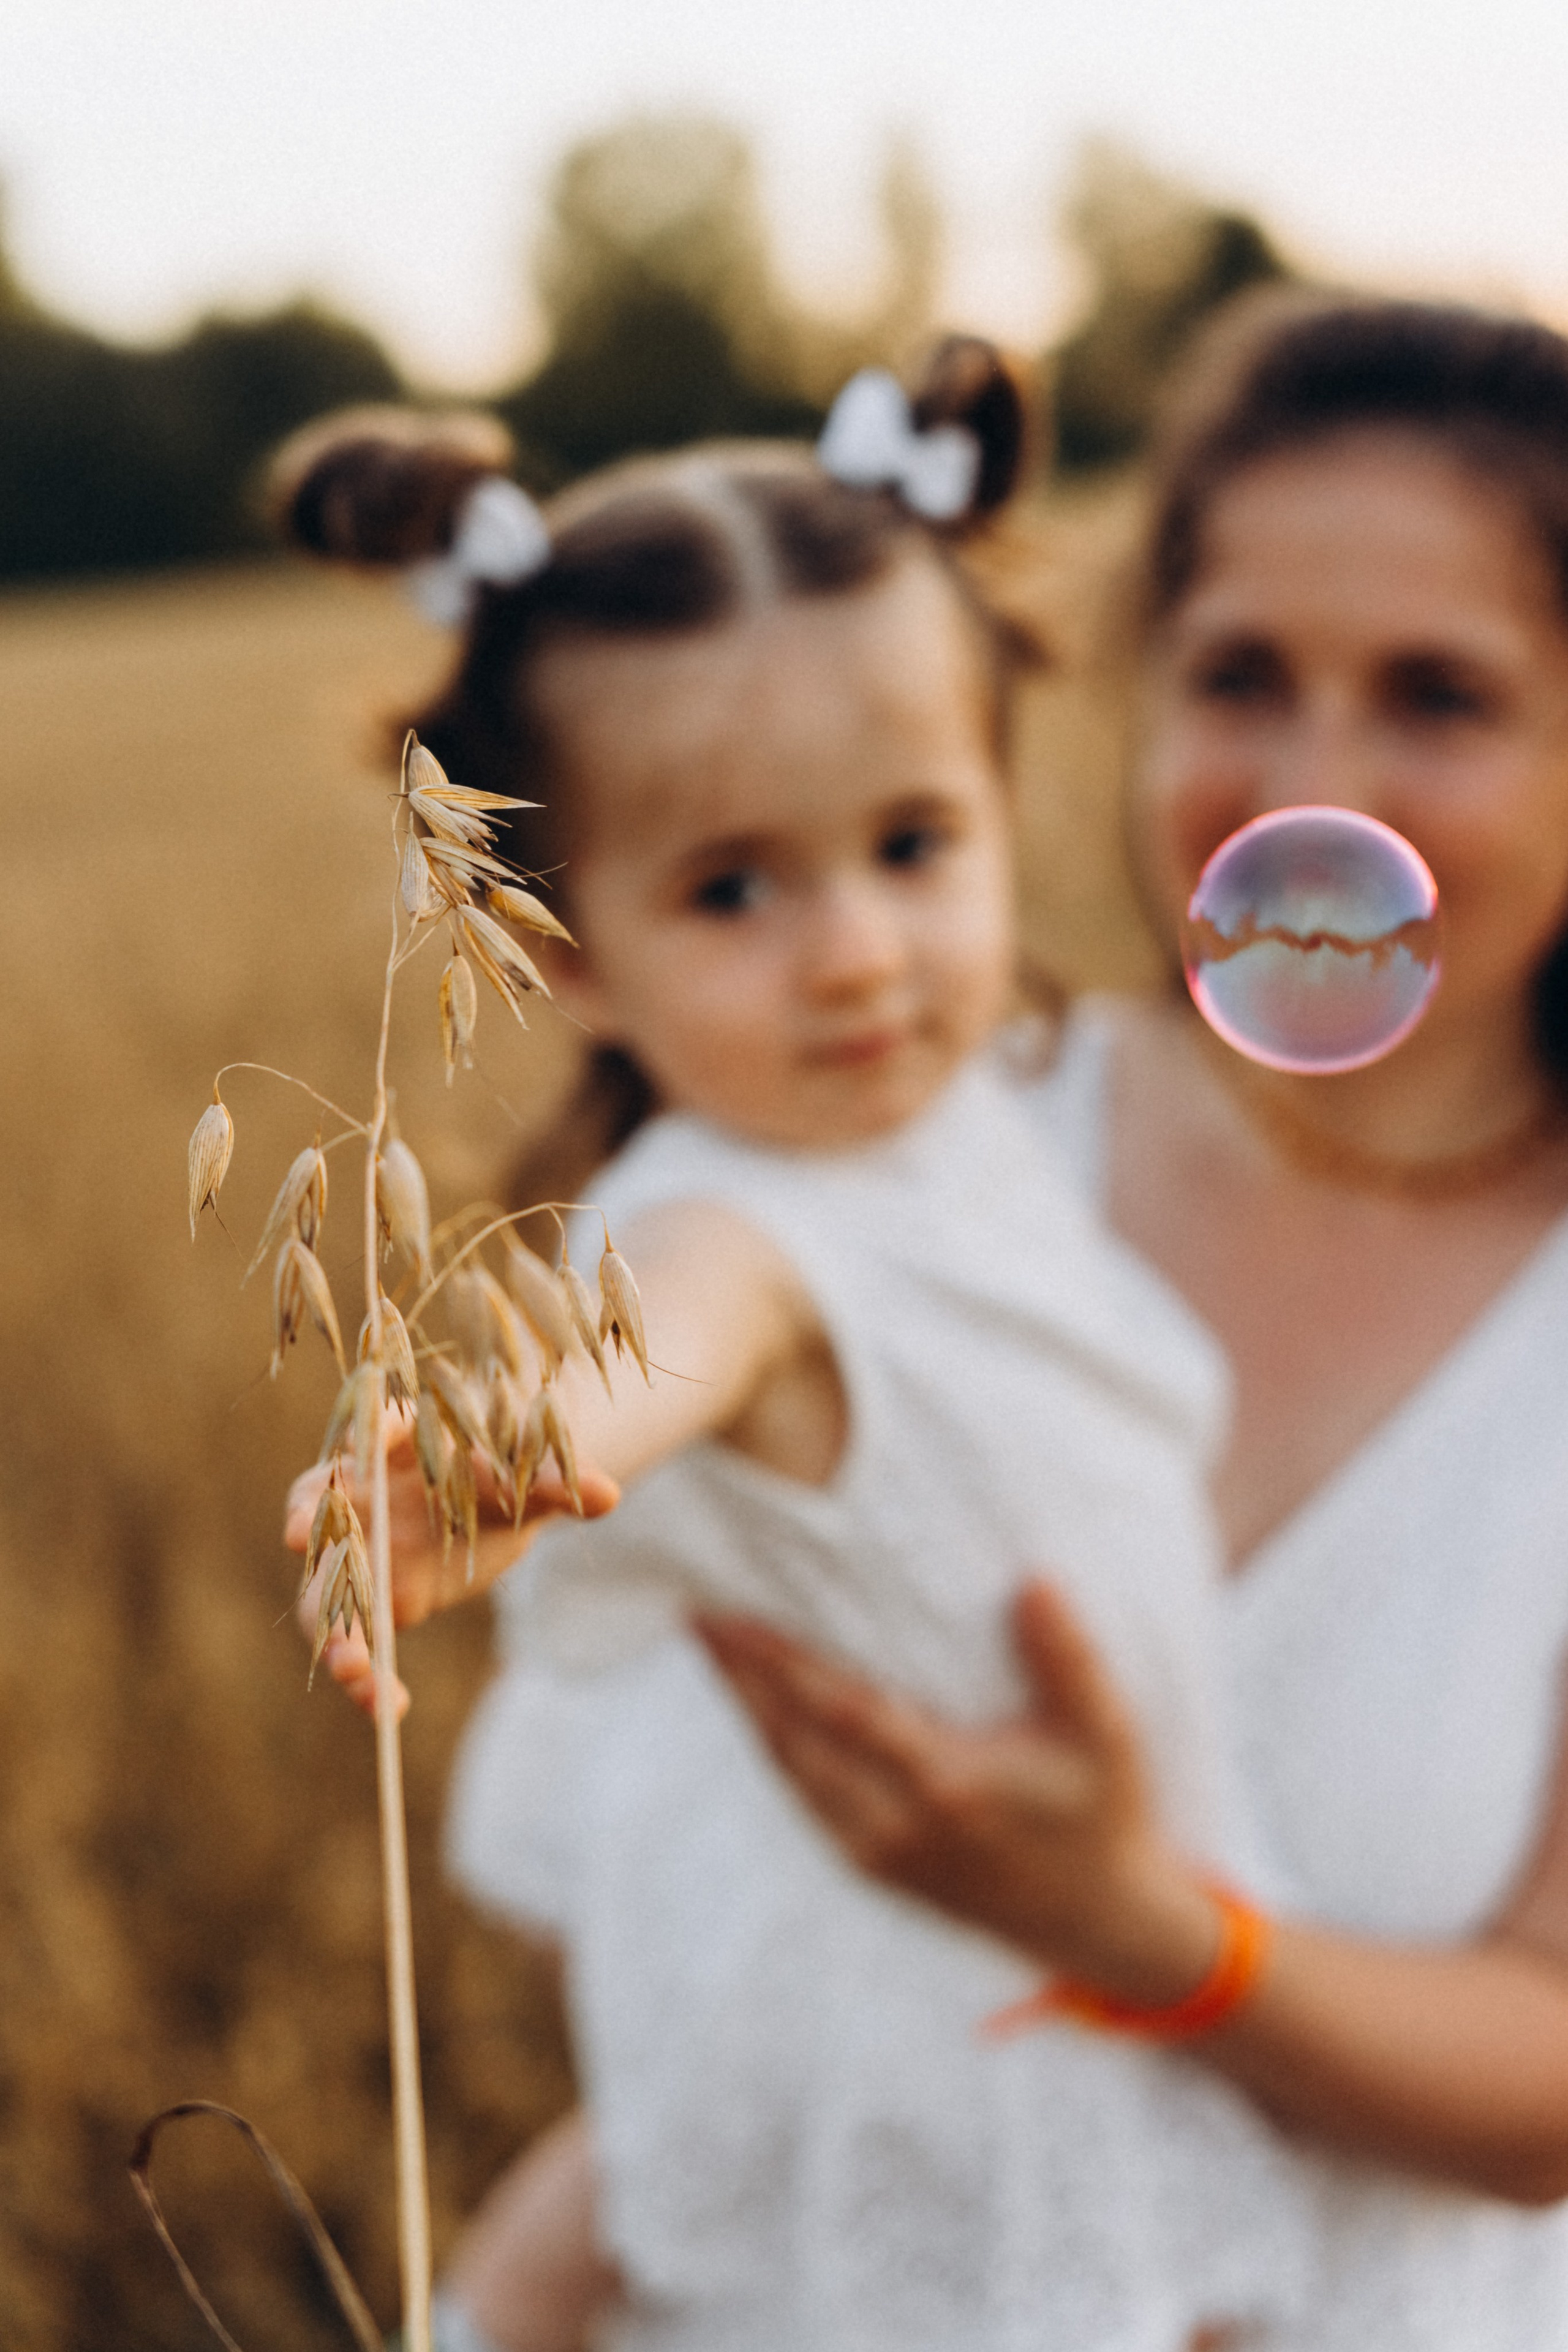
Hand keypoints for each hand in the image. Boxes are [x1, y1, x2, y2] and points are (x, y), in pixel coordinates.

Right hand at [284, 1417, 617, 1720]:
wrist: (493, 1505)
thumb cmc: (501, 1472)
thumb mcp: (526, 1479)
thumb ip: (552, 1484)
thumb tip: (609, 1495)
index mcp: (397, 1440)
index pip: (371, 1427)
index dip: (360, 1440)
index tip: (354, 1456)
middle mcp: (359, 1493)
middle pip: (321, 1505)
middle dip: (310, 1527)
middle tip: (298, 1540)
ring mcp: (354, 1549)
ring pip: (325, 1585)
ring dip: (332, 1626)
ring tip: (354, 1671)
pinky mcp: (364, 1600)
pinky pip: (352, 1635)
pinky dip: (365, 1672)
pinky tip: (386, 1707)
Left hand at [696, 1580, 1218, 2004]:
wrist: (1094, 1922)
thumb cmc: (1101, 1813)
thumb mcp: (1105, 1735)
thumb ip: (1067, 1658)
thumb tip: (1033, 1581)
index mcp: (947, 1785)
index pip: (841, 1712)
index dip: (779, 1663)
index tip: (734, 1615)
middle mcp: (897, 1824)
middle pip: (792, 1741)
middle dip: (740, 1677)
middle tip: (696, 1615)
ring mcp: (877, 1852)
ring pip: (789, 1772)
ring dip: (747, 1709)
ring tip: (715, 1647)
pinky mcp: (872, 1865)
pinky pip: (805, 1797)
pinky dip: (775, 1746)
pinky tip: (758, 1706)